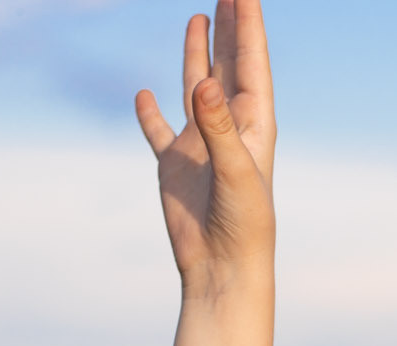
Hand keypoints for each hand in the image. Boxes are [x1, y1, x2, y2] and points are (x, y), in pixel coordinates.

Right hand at [135, 0, 276, 286]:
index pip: (250, 64)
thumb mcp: (235, 173)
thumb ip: (218, 128)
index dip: (247, 25)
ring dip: (198, 54)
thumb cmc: (242, 226)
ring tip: (199, 18)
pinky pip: (159, 131)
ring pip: (197, 87)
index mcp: (252, 125)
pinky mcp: (175, 165)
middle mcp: (227, 128)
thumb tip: (206, 82)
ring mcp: (200, 145)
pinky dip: (150, 113)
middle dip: (229, 27)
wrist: (223, 268)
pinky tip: (144, 94)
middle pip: (228, 64)